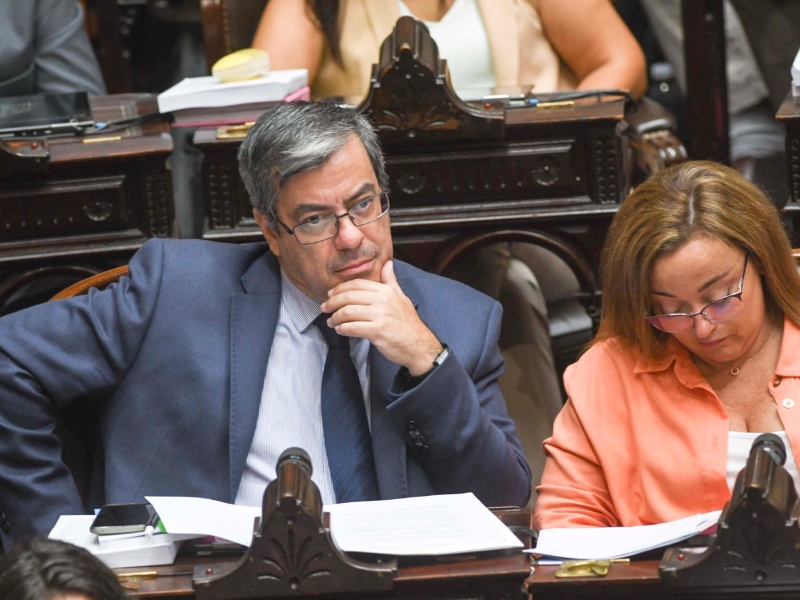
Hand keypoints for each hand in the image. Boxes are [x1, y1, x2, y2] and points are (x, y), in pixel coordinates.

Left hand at [320, 260, 442, 374]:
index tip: (330, 294)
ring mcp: (380, 316)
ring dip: (335, 317)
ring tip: (331, 322)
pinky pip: (352, 327)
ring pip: (348, 312)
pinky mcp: (377, 331)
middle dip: (333, 302)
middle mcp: (383, 300)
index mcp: (386, 290)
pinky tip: (340, 330)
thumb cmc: (408, 323)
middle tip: (325, 308)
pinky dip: (343, 329)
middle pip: (349, 296)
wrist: (419, 345)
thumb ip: (391, 281)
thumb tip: (387, 263)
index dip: (339, 289)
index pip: (356, 284)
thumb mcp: (401, 297)